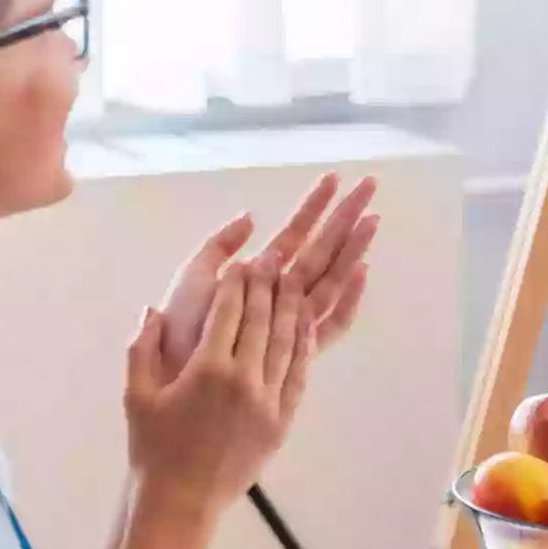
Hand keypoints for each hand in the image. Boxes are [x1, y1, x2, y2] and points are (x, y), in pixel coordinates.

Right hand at [126, 258, 314, 513]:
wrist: (182, 502)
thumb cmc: (153, 450)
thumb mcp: (136, 397)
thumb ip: (143, 349)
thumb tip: (152, 309)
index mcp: (206, 370)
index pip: (228, 312)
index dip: (236, 283)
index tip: (242, 261)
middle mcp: (243, 381)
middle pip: (263, 320)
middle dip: (268, 285)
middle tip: (275, 259)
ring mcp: (268, 402)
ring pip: (287, 343)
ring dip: (292, 308)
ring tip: (295, 281)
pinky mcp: (282, 421)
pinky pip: (299, 375)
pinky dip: (304, 345)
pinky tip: (305, 326)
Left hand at [158, 173, 377, 374]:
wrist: (174, 371)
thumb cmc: (181, 328)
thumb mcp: (194, 275)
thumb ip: (220, 245)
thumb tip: (252, 216)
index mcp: (258, 273)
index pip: (294, 232)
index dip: (313, 206)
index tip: (332, 177)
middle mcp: (280, 293)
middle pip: (322, 249)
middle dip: (344, 218)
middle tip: (369, 185)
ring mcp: (291, 319)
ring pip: (332, 277)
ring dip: (353, 247)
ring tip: (373, 218)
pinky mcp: (296, 347)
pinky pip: (331, 322)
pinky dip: (348, 298)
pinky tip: (362, 270)